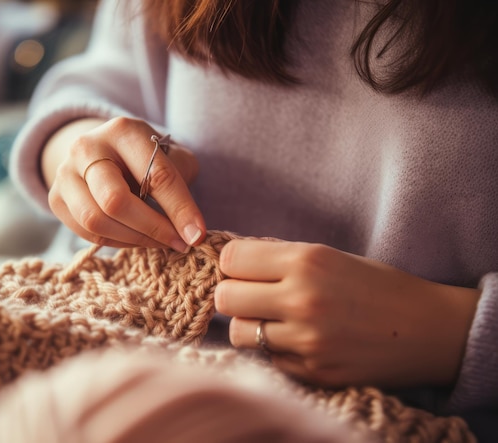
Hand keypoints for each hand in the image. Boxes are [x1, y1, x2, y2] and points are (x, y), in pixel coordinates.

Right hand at [42, 117, 205, 251]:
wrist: (104, 152)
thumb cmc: (147, 158)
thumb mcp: (171, 158)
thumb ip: (181, 185)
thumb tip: (191, 231)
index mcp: (123, 131)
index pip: (155, 175)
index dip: (180, 209)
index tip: (197, 235)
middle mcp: (86, 147)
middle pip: (116, 200)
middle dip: (153, 228)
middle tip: (178, 243)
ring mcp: (65, 173)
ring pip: (96, 221)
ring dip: (134, 240)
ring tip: (159, 242)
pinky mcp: (56, 198)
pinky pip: (86, 233)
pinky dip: (117, 243)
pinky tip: (137, 238)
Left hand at [214, 239, 480, 387]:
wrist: (428, 329)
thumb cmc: (378, 285)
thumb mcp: (331, 255)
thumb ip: (282, 257)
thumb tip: (235, 259)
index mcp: (307, 261)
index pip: (231, 259)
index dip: (234, 263)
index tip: (244, 268)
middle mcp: (302, 299)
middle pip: (225, 297)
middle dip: (234, 294)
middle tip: (252, 295)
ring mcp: (307, 340)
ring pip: (238, 332)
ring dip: (249, 325)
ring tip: (272, 320)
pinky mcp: (313, 372)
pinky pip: (267, 359)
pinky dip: (274, 350)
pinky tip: (297, 341)